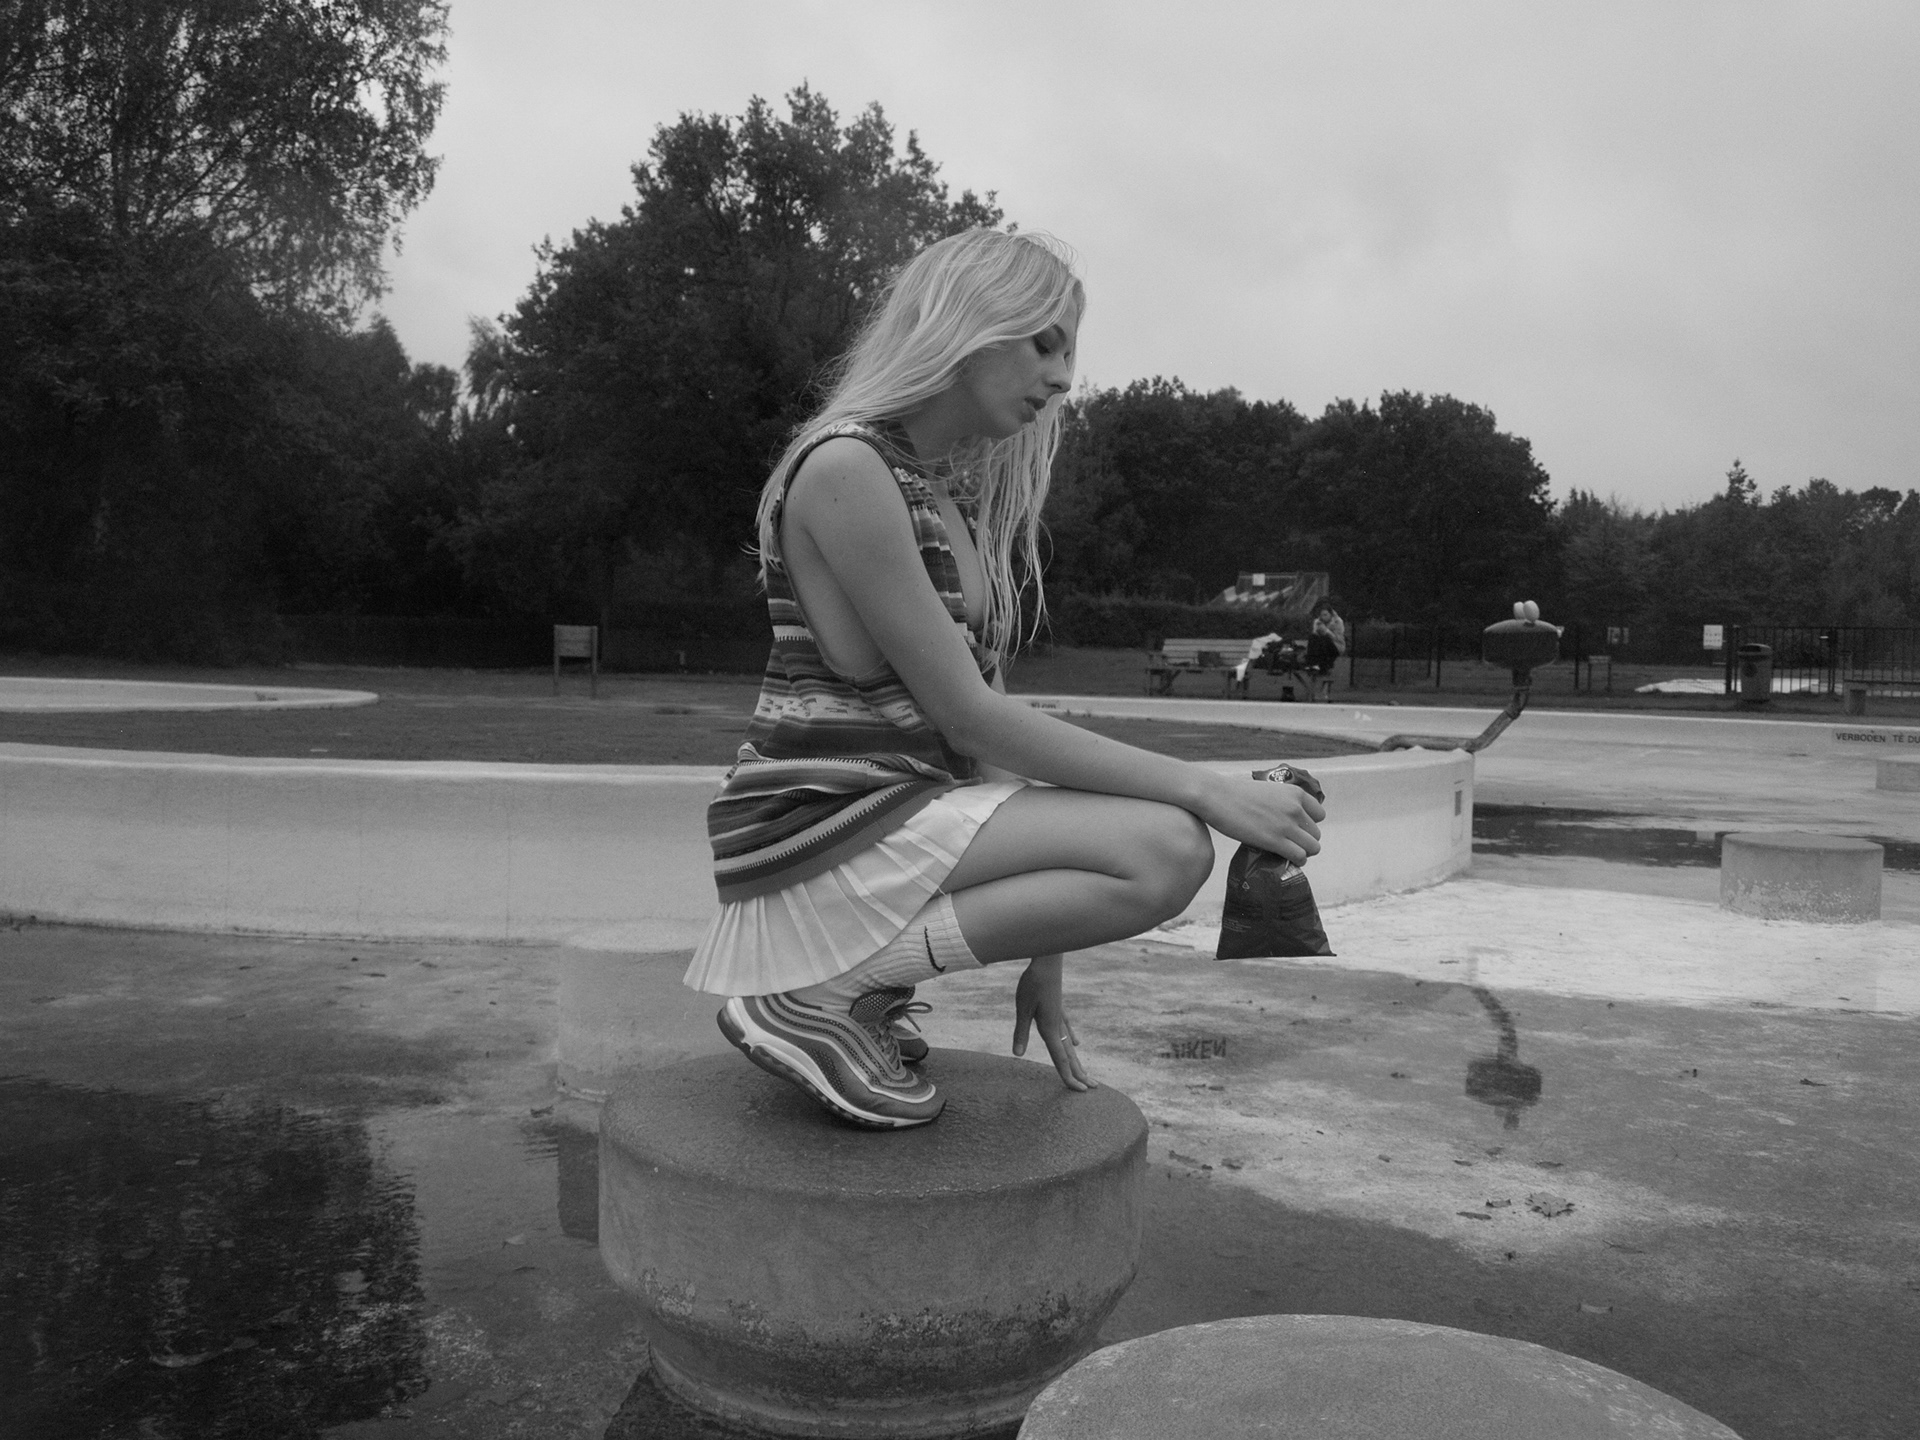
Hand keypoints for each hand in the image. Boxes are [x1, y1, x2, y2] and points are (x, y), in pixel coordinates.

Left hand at [1013, 954, 1092, 1091]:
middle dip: (1079, 1073)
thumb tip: (1018, 1054)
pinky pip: (1067, 1029)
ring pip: (1070, 1045)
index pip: (1060, 1059)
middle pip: (1069, 1055)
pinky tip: (1076, 1044)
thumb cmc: (1033, 983)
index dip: (1068, 1077)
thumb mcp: (1023, 1008)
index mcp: (1049, 1028)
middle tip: (1093, 1089)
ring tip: (1086, 1073)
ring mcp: (1060, 1017)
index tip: (1079, 1091)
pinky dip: (1071, 1039)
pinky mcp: (1058, 1007)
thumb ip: (1021, 1032)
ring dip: (1077, 1060)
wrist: (1047, 960)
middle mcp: (1058, 1026)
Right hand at [1196, 772, 1324, 863]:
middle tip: (1289, 843)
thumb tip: (1287, 820)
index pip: (1319, 815)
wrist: (1217, 796)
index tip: (1297, 829)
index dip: (1308, 824)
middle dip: (1304, 840)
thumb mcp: (1268, 792)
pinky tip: (1286, 859)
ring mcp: (1287, 825)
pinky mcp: (1275, 841)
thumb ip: (1282, 804)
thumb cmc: (1236, 794)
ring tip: (1289, 852)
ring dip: (1302, 852)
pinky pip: (1299, 856)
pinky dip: (1296, 861)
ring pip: (1312, 847)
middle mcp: (1296, 808)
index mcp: (1295, 793)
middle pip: (1316, 834)